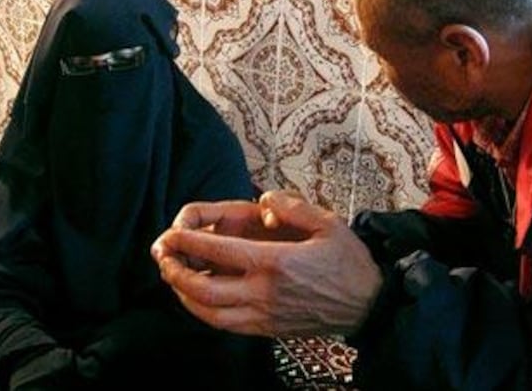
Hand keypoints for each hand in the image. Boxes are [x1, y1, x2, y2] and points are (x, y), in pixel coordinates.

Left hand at [151, 190, 382, 336]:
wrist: (369, 305)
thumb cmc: (349, 262)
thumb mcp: (328, 223)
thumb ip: (292, 206)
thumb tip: (264, 200)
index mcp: (275, 263)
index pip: (217, 253)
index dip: (187, 242)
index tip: (170, 234)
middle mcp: (263, 293)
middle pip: (203, 289)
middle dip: (174, 272)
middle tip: (162, 257)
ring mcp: (263, 316)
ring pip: (209, 313)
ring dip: (183, 296)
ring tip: (173, 277)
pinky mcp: (267, 330)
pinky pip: (225, 326)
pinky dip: (203, 313)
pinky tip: (198, 299)